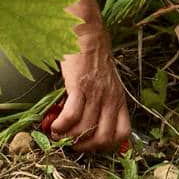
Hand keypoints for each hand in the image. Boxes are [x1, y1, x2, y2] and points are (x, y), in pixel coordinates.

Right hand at [49, 23, 130, 152]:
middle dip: (86, 146)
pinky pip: (72, 116)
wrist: (86, 31)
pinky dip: (61, 126)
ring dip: (70, 137)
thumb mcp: (107, 78)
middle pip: (103, 137)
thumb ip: (104, 98)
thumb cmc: (94, 52)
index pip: (123, 133)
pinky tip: (55, 125)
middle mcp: (110, 98)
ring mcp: (96, 93)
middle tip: (72, 143)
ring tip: (59, 134)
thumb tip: (89, 120)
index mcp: (119, 97)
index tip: (91, 143)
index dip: (107, 144)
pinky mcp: (79, 86)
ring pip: (85, 129)